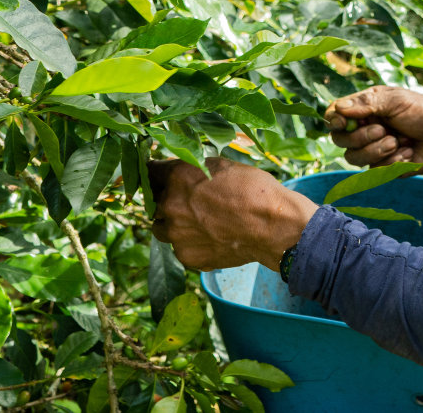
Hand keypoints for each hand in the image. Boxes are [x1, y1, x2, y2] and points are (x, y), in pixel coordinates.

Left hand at [150, 157, 318, 271]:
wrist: (272, 226)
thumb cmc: (253, 190)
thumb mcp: (220, 166)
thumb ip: (191, 169)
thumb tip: (177, 173)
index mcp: (177, 177)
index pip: (149, 172)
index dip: (156, 174)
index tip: (160, 177)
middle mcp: (169, 205)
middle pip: (153, 202)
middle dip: (166, 200)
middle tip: (189, 202)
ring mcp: (176, 234)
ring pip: (161, 228)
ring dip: (172, 223)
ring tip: (198, 222)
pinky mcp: (186, 256)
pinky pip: (179, 248)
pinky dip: (189, 243)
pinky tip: (210, 237)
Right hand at [325, 85, 422, 173]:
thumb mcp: (396, 101)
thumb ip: (366, 104)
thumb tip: (338, 109)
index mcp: (365, 109)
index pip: (335, 116)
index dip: (334, 121)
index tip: (343, 122)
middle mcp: (365, 129)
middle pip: (340, 140)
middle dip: (360, 137)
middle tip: (384, 130)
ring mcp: (374, 149)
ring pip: (354, 158)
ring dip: (376, 151)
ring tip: (397, 142)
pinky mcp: (386, 167)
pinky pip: (375, 170)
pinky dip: (392, 161)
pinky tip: (409, 151)